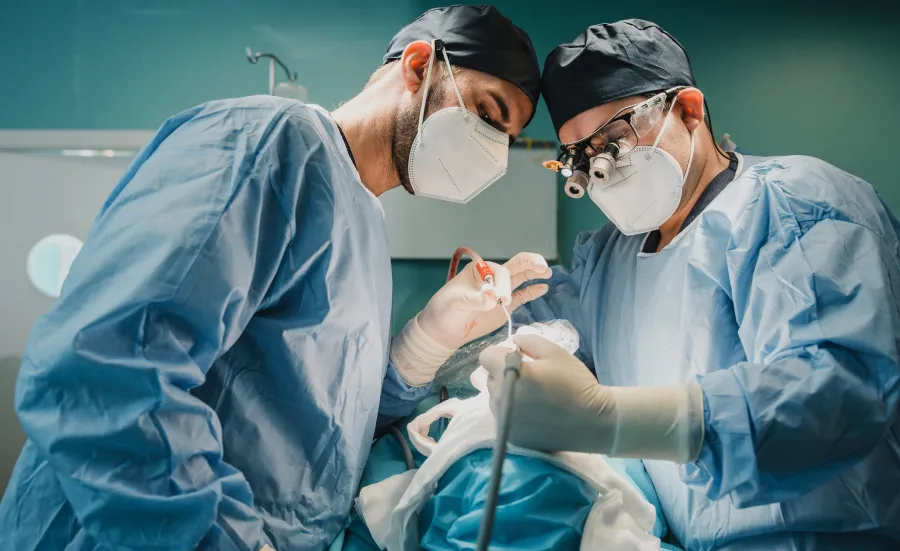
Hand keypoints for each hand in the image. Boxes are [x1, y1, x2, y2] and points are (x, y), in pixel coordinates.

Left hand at [418, 252, 551, 349]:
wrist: (443, 331)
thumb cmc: (444, 311)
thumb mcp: (455, 303)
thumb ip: (474, 299)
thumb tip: (492, 297)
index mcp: (479, 270)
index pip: (499, 272)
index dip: (504, 285)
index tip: (500, 300)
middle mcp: (492, 277)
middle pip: (514, 266)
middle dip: (528, 263)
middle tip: (541, 265)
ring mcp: (500, 291)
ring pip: (521, 278)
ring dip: (534, 273)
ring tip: (547, 271)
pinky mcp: (505, 306)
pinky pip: (522, 296)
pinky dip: (532, 291)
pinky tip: (543, 287)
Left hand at [479, 333, 610, 452]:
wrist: (593, 421)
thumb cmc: (575, 383)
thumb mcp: (555, 352)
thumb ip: (528, 341)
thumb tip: (512, 343)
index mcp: (509, 374)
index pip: (486, 356)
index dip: (501, 354)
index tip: (519, 359)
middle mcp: (500, 398)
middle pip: (489, 378)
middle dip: (504, 373)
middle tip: (529, 379)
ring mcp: (504, 420)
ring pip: (494, 399)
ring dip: (506, 394)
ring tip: (532, 397)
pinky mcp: (511, 437)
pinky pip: (503, 417)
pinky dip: (513, 413)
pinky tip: (534, 413)